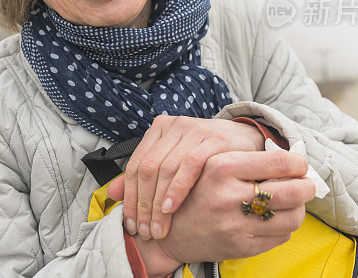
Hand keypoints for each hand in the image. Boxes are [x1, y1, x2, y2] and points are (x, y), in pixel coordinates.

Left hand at [107, 115, 264, 240]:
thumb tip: (111, 194)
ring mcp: (194, 129)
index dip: (130, 197)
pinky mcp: (214, 138)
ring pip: (166, 169)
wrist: (246, 142)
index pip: (135, 165)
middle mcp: (174, 126)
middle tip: (144, 231)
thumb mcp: (173, 163)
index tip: (130, 223)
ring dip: (159, 203)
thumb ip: (143, 177)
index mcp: (159, 128)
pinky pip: (190, 165)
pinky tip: (171, 208)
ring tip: (157, 228)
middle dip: (143, 204)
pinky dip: (178, 189)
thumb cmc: (207, 156)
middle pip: (148, 168)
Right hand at [133, 150, 314, 271]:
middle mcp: (228, 196)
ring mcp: (235, 224)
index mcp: (221, 167)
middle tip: (306, 184)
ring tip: (291, 203)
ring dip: (298, 209)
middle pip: (294, 191)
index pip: (281, 162)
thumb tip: (291, 155)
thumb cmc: (195, 191)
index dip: (299, 163)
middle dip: (307, 187)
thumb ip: (246, 159)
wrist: (166, 230)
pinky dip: (283, 228)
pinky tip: (271, 220)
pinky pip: (281, 237)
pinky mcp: (240, 246)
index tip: (299, 164)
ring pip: (293, 217)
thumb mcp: (211, 166)